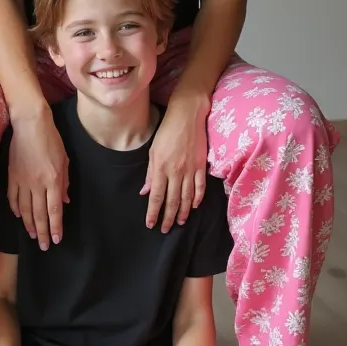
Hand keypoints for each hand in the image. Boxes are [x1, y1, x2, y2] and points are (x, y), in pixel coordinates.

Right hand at [8, 109, 68, 249]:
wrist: (30, 124)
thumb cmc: (51, 139)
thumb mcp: (64, 160)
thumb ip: (65, 183)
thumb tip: (64, 202)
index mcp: (53, 180)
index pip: (54, 210)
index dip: (55, 227)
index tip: (56, 240)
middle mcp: (37, 184)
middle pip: (39, 214)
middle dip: (42, 232)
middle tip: (44, 246)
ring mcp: (22, 181)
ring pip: (24, 209)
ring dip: (29, 225)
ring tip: (33, 235)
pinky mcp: (12, 176)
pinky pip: (13, 198)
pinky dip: (15, 209)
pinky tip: (18, 216)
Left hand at [141, 98, 208, 231]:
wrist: (187, 115)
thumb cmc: (167, 131)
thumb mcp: (153, 151)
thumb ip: (150, 173)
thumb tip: (145, 192)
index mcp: (160, 168)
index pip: (156, 196)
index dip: (153, 213)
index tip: (151, 224)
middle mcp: (175, 172)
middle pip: (172, 200)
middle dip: (167, 217)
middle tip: (165, 229)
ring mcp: (190, 170)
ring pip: (186, 197)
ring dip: (183, 212)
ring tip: (179, 222)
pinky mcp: (201, 166)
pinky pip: (200, 187)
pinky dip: (197, 198)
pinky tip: (194, 206)